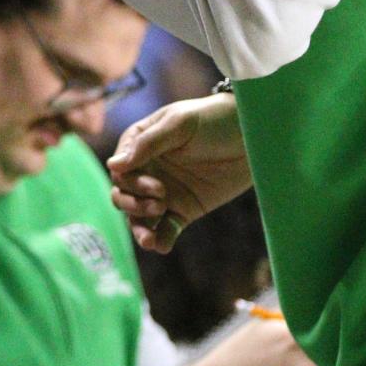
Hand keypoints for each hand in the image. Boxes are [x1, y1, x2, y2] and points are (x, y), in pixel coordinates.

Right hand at [108, 93, 251, 251]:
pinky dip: (161, 240)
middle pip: (123, 195)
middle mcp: (148, 170)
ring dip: (140, 229)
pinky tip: (162, 246)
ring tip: (150, 240)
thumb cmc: (213, 119)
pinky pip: (166, 230)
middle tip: (159, 205)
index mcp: (140, 145)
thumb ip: (148, 143)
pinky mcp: (184, 210)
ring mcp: (164, 192)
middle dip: (134, 205)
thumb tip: (113, 165)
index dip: (131, 182)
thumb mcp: (179, 124)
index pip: (121, 170)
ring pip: (139, 217)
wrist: (252, 136)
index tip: (156, 186)